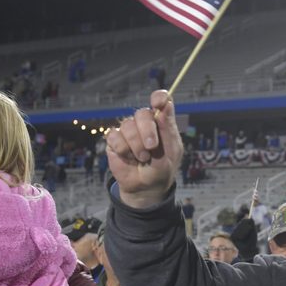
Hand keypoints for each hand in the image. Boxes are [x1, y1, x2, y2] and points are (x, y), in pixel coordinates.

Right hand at [105, 90, 183, 207]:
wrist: (146, 188)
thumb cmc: (161, 169)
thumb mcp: (171, 152)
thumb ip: (167, 129)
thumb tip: (166, 105)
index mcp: (161, 122)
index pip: (160, 101)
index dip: (159, 98)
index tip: (158, 103)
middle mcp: (144, 123)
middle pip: (142, 113)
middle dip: (147, 130)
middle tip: (152, 147)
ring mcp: (129, 130)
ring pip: (128, 126)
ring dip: (136, 145)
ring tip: (142, 158)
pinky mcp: (114, 140)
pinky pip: (114, 136)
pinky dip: (123, 149)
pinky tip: (129, 158)